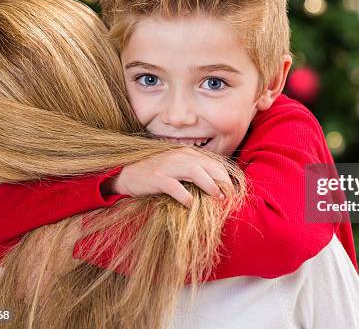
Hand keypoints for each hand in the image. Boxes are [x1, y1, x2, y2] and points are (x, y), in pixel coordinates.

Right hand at [107, 147, 233, 207]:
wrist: (126, 173)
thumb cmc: (155, 172)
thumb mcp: (177, 167)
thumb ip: (193, 171)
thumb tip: (215, 184)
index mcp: (187, 153)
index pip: (214, 162)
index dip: (225, 176)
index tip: (232, 190)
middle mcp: (180, 156)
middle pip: (209, 166)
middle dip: (223, 181)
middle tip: (229, 196)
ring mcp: (168, 166)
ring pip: (196, 172)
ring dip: (210, 186)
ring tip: (217, 198)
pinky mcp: (158, 178)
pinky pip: (176, 187)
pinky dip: (186, 197)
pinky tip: (191, 205)